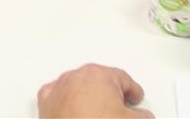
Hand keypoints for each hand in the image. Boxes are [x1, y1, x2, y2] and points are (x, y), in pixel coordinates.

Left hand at [37, 64, 153, 118]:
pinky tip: (76, 113)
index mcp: (98, 75)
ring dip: (89, 98)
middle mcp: (76, 77)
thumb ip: (143, 115)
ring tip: (99, 114)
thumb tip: (143, 116)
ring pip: (79, 88)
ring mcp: (58, 89)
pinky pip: (60, 97)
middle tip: (120, 107)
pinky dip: (68, 103)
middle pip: (100, 81)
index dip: (132, 91)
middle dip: (111, 94)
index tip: (135, 97)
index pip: (123, 79)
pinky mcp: (46, 104)